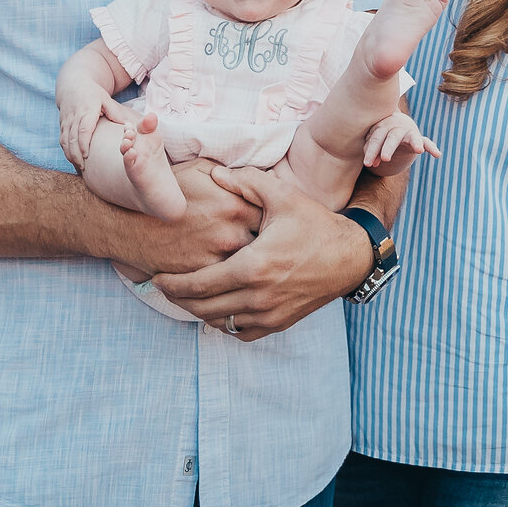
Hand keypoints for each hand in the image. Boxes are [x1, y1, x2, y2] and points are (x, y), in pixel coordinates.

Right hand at [56, 86, 137, 171]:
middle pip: (72, 138)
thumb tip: (128, 127)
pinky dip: (65, 150)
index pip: (83, 129)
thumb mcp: (106, 99)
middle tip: (83, 167)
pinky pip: (61, 139)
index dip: (83, 143)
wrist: (73, 84)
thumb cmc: (93, 93)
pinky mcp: (62, 124)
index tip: (86, 155)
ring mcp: (66, 121)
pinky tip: (72, 159)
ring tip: (78, 167)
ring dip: (70, 154)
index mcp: (86, 110)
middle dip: (76, 154)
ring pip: (65, 140)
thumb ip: (116, 113)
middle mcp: (74, 116)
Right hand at [118, 162, 260, 273]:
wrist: (133, 226)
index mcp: (235, 205)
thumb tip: (259, 179)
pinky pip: (232, 280)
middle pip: (267, 243)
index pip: (271, 214)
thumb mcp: (200, 169)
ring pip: (251, 265)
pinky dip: (236, 277)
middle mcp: (231, 234)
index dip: (273, 218)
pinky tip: (236, 272)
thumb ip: (233, 175)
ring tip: (257, 258)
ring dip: (255, 261)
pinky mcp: (206, 278)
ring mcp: (218, 259)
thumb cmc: (169, 192)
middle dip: (269, 242)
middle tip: (270, 241)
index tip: (273, 220)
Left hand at [149, 166, 367, 340]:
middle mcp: (258, 296)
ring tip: (185, 296)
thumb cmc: (316, 225)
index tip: (157, 278)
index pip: (199, 284)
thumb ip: (247, 183)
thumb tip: (215, 174)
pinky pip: (242, 332)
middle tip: (163, 287)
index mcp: (253, 267)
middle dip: (178, 299)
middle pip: (203, 307)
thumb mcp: (283, 197)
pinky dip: (225, 323)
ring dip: (199, 311)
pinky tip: (217, 309)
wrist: (351, 257)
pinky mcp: (280, 323)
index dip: (172, 284)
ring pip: (220, 322)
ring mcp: (270, 314)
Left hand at [361, 111, 436, 173]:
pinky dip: (432, 148)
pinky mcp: (419, 140)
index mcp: (383, 125)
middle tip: (385, 158)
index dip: (372, 151)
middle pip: (392, 137)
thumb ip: (371, 150)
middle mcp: (397, 126)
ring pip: (412, 137)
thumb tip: (371, 163)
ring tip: (419, 149)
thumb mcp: (374, 141)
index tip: (368, 164)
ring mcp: (410, 132)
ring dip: (415, 143)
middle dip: (388, 148)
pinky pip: (427, 142)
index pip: (376, 138)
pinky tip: (437, 154)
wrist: (396, 125)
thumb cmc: (380, 135)